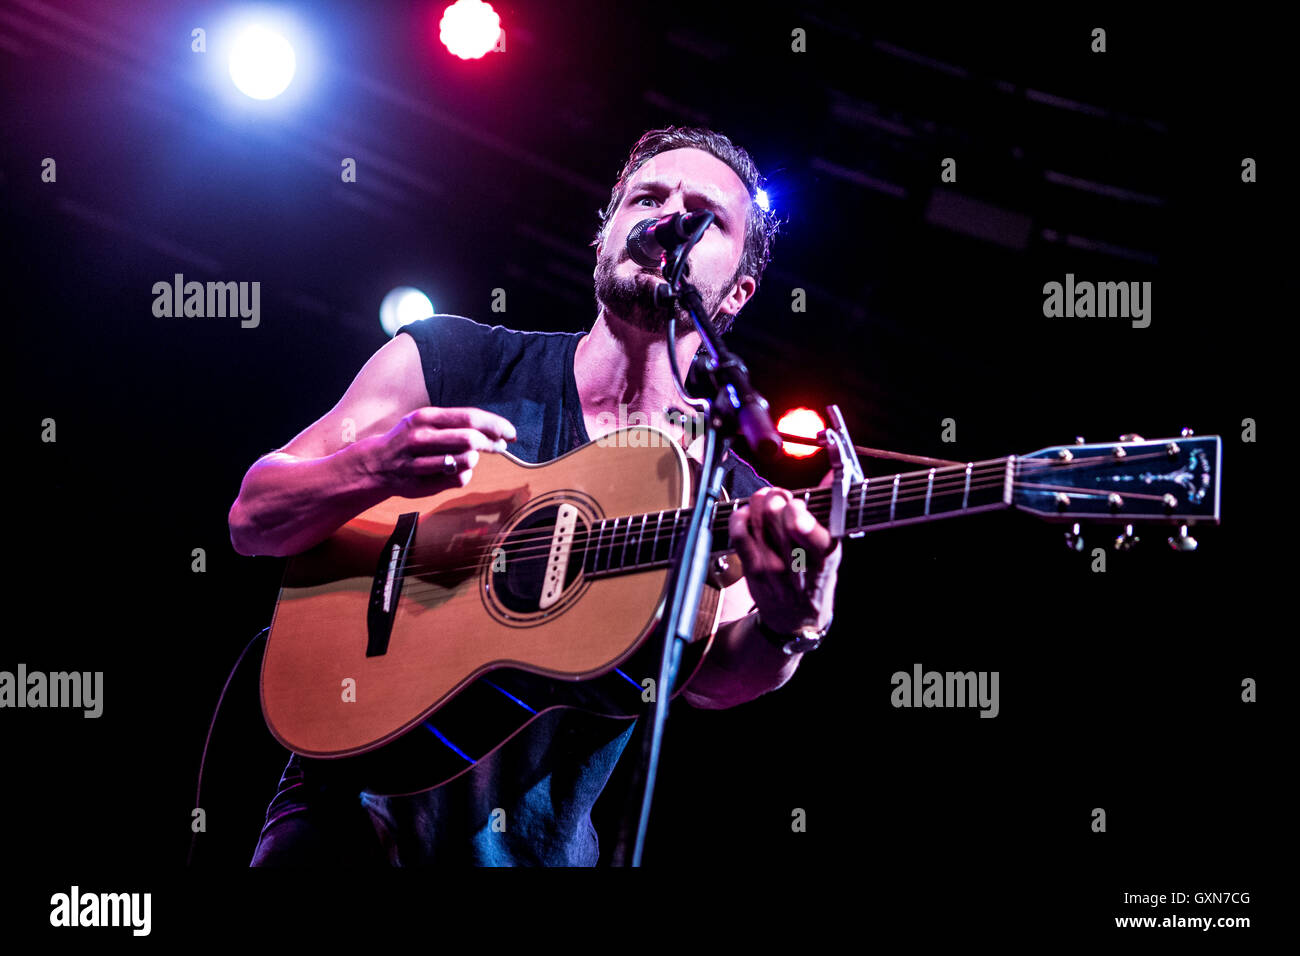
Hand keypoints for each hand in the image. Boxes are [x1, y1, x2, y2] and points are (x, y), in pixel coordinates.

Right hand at [362, 406, 516, 497]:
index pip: (469, 417)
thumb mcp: (427, 421)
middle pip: (470, 439)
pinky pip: (460, 479)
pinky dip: (465, 475)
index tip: (511, 433)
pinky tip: (454, 470)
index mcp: (425, 417)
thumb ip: (458, 423)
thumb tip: (496, 431)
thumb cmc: (410, 439)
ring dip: (474, 460)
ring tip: (468, 457)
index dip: (495, 425)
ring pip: (466, 461)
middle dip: (491, 443)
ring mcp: (420, 462)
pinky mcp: (422, 484)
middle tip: (499, 446)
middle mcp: (421, 438)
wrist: (376, 463)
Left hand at [728, 486, 841, 633]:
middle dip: (778, 501)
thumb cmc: (815, 581)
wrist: (794, 621)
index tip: (797, 507)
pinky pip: (740, 537)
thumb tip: (834, 473)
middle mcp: (798, 566)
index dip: (802, 519)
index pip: (815, 539)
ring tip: (765, 498)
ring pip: (760, 524)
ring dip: (760, 503)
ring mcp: (773, 569)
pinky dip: (740, 518)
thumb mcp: (831, 552)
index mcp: (826, 559)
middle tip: (780, 496)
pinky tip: (745, 512)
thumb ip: (830, 512)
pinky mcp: (752, 570)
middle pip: (780, 522)